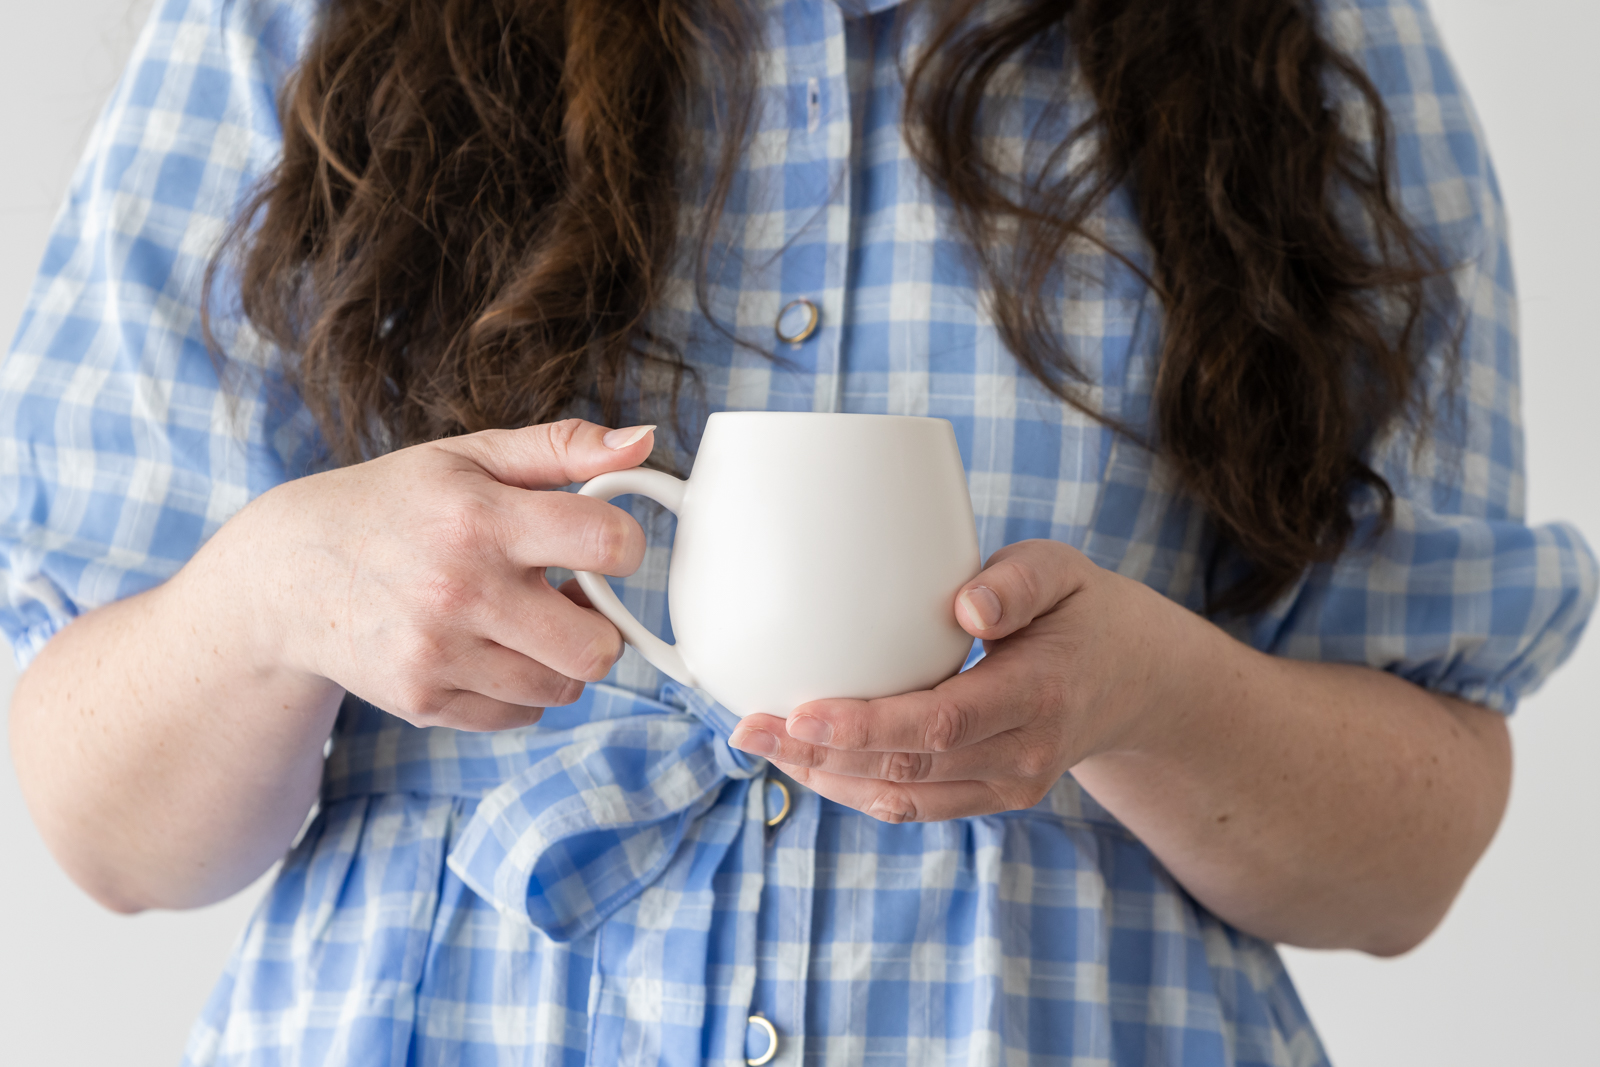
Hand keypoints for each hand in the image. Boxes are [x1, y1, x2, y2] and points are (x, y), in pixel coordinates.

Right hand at [207, 419, 655, 731]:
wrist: (286, 574)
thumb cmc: (394, 505)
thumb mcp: (471, 455)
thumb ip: (564, 448)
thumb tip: (645, 442)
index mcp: (480, 518)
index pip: (607, 543)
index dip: (625, 547)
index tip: (604, 546)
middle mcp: (460, 591)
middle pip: (596, 647)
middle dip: (599, 625)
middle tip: (567, 598)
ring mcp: (438, 654)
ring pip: (562, 688)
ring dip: (559, 659)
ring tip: (521, 620)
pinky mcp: (422, 700)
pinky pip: (520, 717)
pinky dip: (521, 691)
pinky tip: (490, 651)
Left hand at [727, 539, 1183, 821]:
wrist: (1135, 682)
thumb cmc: (1083, 613)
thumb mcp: (1065, 571)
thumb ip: (1018, 581)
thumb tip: (964, 607)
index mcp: (1040, 694)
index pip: (942, 723)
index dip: (867, 725)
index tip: (801, 709)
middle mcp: (1024, 754)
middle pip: (908, 770)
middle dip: (820, 754)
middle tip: (748, 727)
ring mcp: (1008, 785)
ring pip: (902, 799)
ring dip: (825, 777)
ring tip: (761, 745)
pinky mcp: (989, 796)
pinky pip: (913, 805)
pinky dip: (853, 788)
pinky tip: (806, 760)